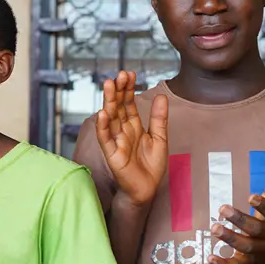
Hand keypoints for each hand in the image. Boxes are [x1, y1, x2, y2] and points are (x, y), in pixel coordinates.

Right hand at [95, 71, 168, 205]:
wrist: (146, 190)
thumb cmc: (151, 166)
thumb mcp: (160, 138)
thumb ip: (159, 118)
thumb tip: (161, 95)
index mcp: (134, 126)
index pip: (128, 103)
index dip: (128, 89)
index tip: (130, 73)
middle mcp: (122, 131)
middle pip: (118, 107)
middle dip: (118, 90)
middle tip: (119, 74)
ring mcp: (115, 141)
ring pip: (110, 118)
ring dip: (108, 101)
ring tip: (108, 85)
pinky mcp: (112, 154)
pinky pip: (105, 139)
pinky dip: (103, 127)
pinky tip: (103, 113)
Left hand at [210, 154, 264, 263]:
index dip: (263, 205)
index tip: (250, 196)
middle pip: (256, 229)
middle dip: (240, 220)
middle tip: (222, 208)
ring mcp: (260, 250)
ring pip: (246, 246)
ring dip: (230, 238)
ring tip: (214, 228)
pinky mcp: (248, 261)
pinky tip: (209, 258)